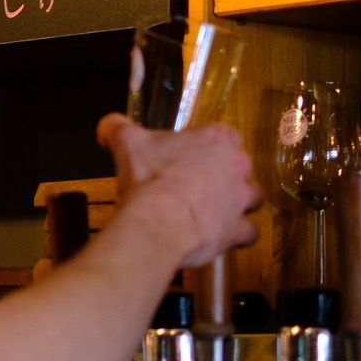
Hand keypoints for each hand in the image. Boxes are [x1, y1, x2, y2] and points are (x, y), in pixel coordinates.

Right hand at [96, 115, 260, 266]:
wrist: (158, 222)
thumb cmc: (148, 177)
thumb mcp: (127, 143)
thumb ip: (118, 128)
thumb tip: (108, 124)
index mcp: (217, 139)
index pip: (226, 135)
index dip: (210, 147)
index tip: (190, 157)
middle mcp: (238, 166)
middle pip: (241, 166)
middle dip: (224, 175)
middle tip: (196, 185)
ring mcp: (241, 199)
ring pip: (252, 198)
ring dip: (237, 204)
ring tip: (212, 211)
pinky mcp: (238, 229)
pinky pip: (248, 232)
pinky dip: (237, 235)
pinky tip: (219, 236)